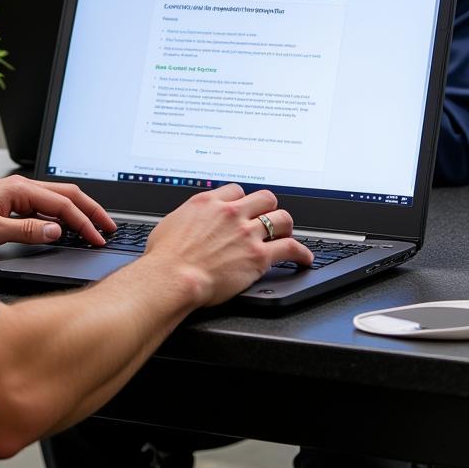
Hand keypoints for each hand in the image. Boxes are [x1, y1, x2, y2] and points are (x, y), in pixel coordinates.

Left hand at [0, 175, 116, 249]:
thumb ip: (26, 231)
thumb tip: (57, 231)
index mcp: (18, 190)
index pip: (62, 204)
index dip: (84, 222)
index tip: (98, 238)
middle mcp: (20, 187)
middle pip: (67, 194)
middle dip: (91, 210)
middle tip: (110, 227)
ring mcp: (15, 194)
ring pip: (57, 198)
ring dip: (78, 211)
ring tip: (95, 225)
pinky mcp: (10, 202)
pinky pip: (44, 205)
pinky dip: (62, 214)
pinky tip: (66, 225)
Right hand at [143, 184, 312, 306]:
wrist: (172, 277)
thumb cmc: (164, 257)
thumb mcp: (170, 224)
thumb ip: (187, 217)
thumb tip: (188, 222)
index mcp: (208, 203)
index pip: (236, 190)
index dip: (242, 200)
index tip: (243, 208)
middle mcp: (230, 213)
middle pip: (264, 198)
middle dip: (268, 208)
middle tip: (267, 218)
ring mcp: (247, 233)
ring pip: (281, 219)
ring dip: (285, 227)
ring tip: (286, 234)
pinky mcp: (258, 256)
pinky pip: (291, 248)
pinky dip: (302, 253)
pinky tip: (304, 258)